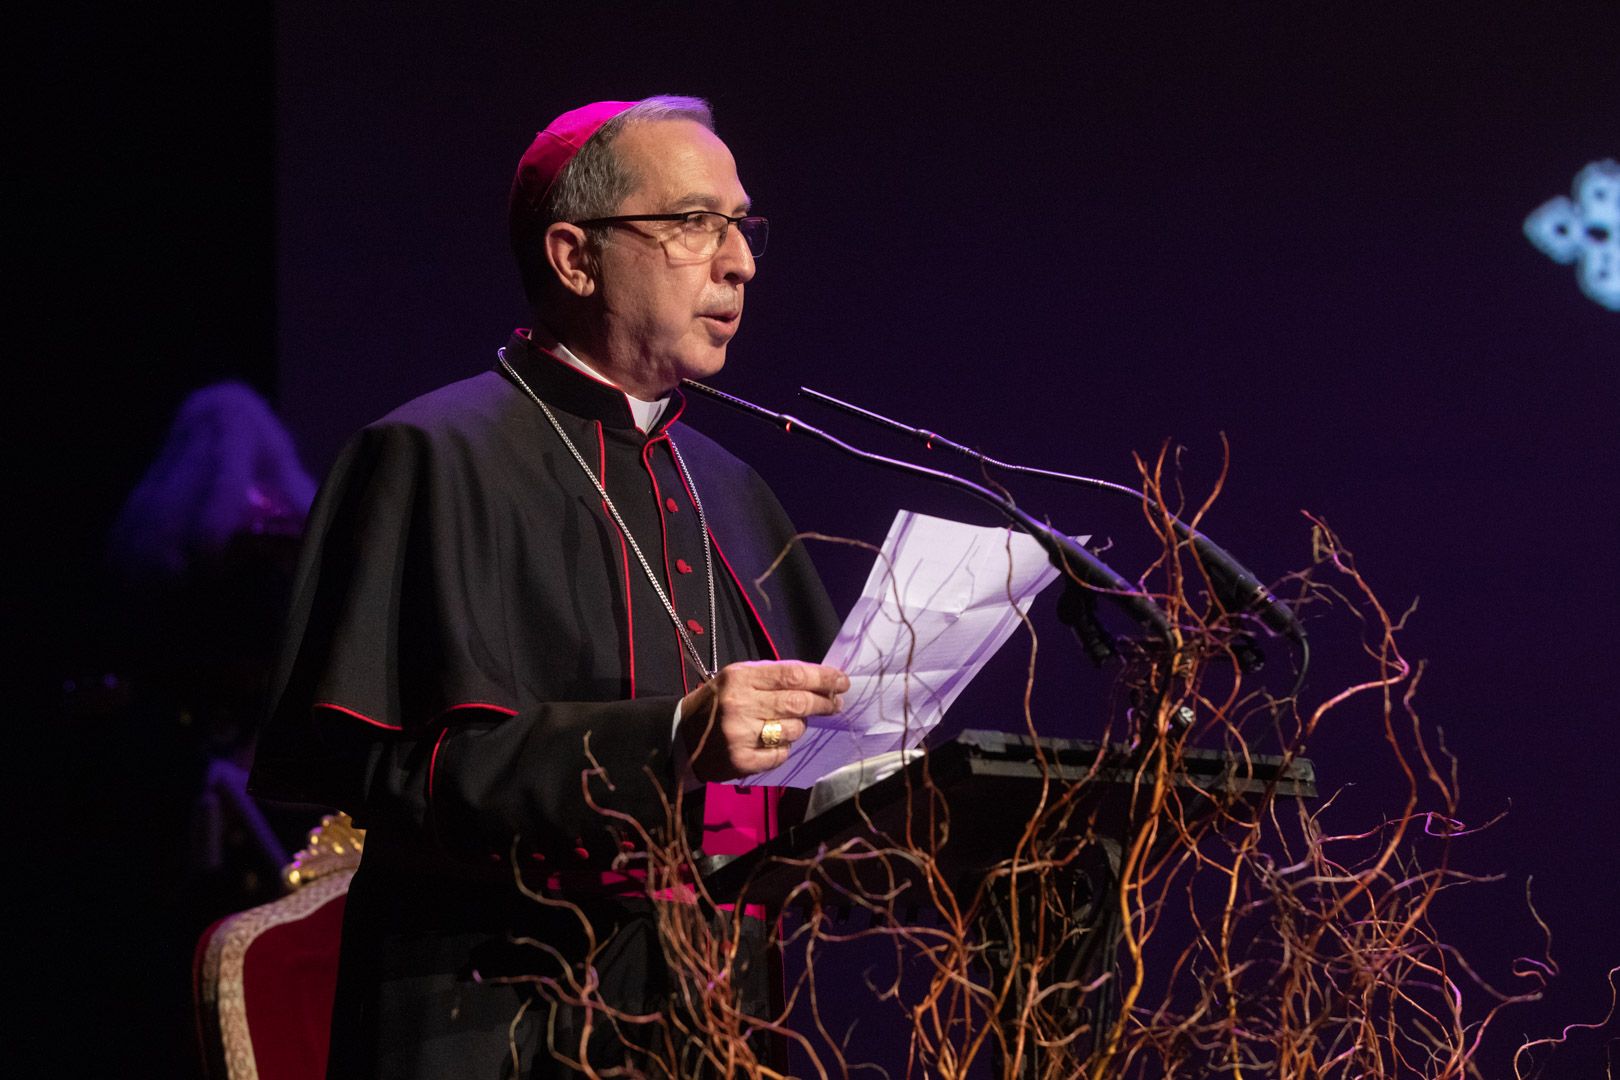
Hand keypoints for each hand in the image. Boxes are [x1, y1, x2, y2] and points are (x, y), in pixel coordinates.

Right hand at [677, 661, 848, 781]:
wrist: (682, 736)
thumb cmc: (719, 702)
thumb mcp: (739, 678)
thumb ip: (774, 677)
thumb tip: (820, 682)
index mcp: (740, 677)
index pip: (793, 675)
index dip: (823, 678)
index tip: (842, 682)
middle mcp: (740, 704)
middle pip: (798, 703)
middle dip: (824, 703)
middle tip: (836, 704)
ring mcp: (740, 734)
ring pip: (793, 730)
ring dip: (800, 727)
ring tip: (790, 724)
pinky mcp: (741, 761)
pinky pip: (781, 754)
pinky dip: (783, 748)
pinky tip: (772, 743)